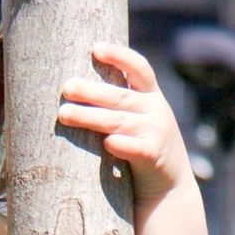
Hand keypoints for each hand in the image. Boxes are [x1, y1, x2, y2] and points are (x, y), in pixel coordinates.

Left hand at [57, 41, 189, 203]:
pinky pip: (135, 148)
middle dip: (91, 91)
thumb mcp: (140, 119)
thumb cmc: (143, 147)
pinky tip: (106, 142)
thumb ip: (120, 103)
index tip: (95, 48)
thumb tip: (77, 84)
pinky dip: (120, 144)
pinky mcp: (154, 156)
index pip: (139, 68)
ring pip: (118, 121)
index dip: (119, 56)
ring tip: (63, 114)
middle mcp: (156, 110)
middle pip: (120, 97)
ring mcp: (156, 133)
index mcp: (151, 96)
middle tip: (66, 87)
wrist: (170, 186)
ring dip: (90, 117)